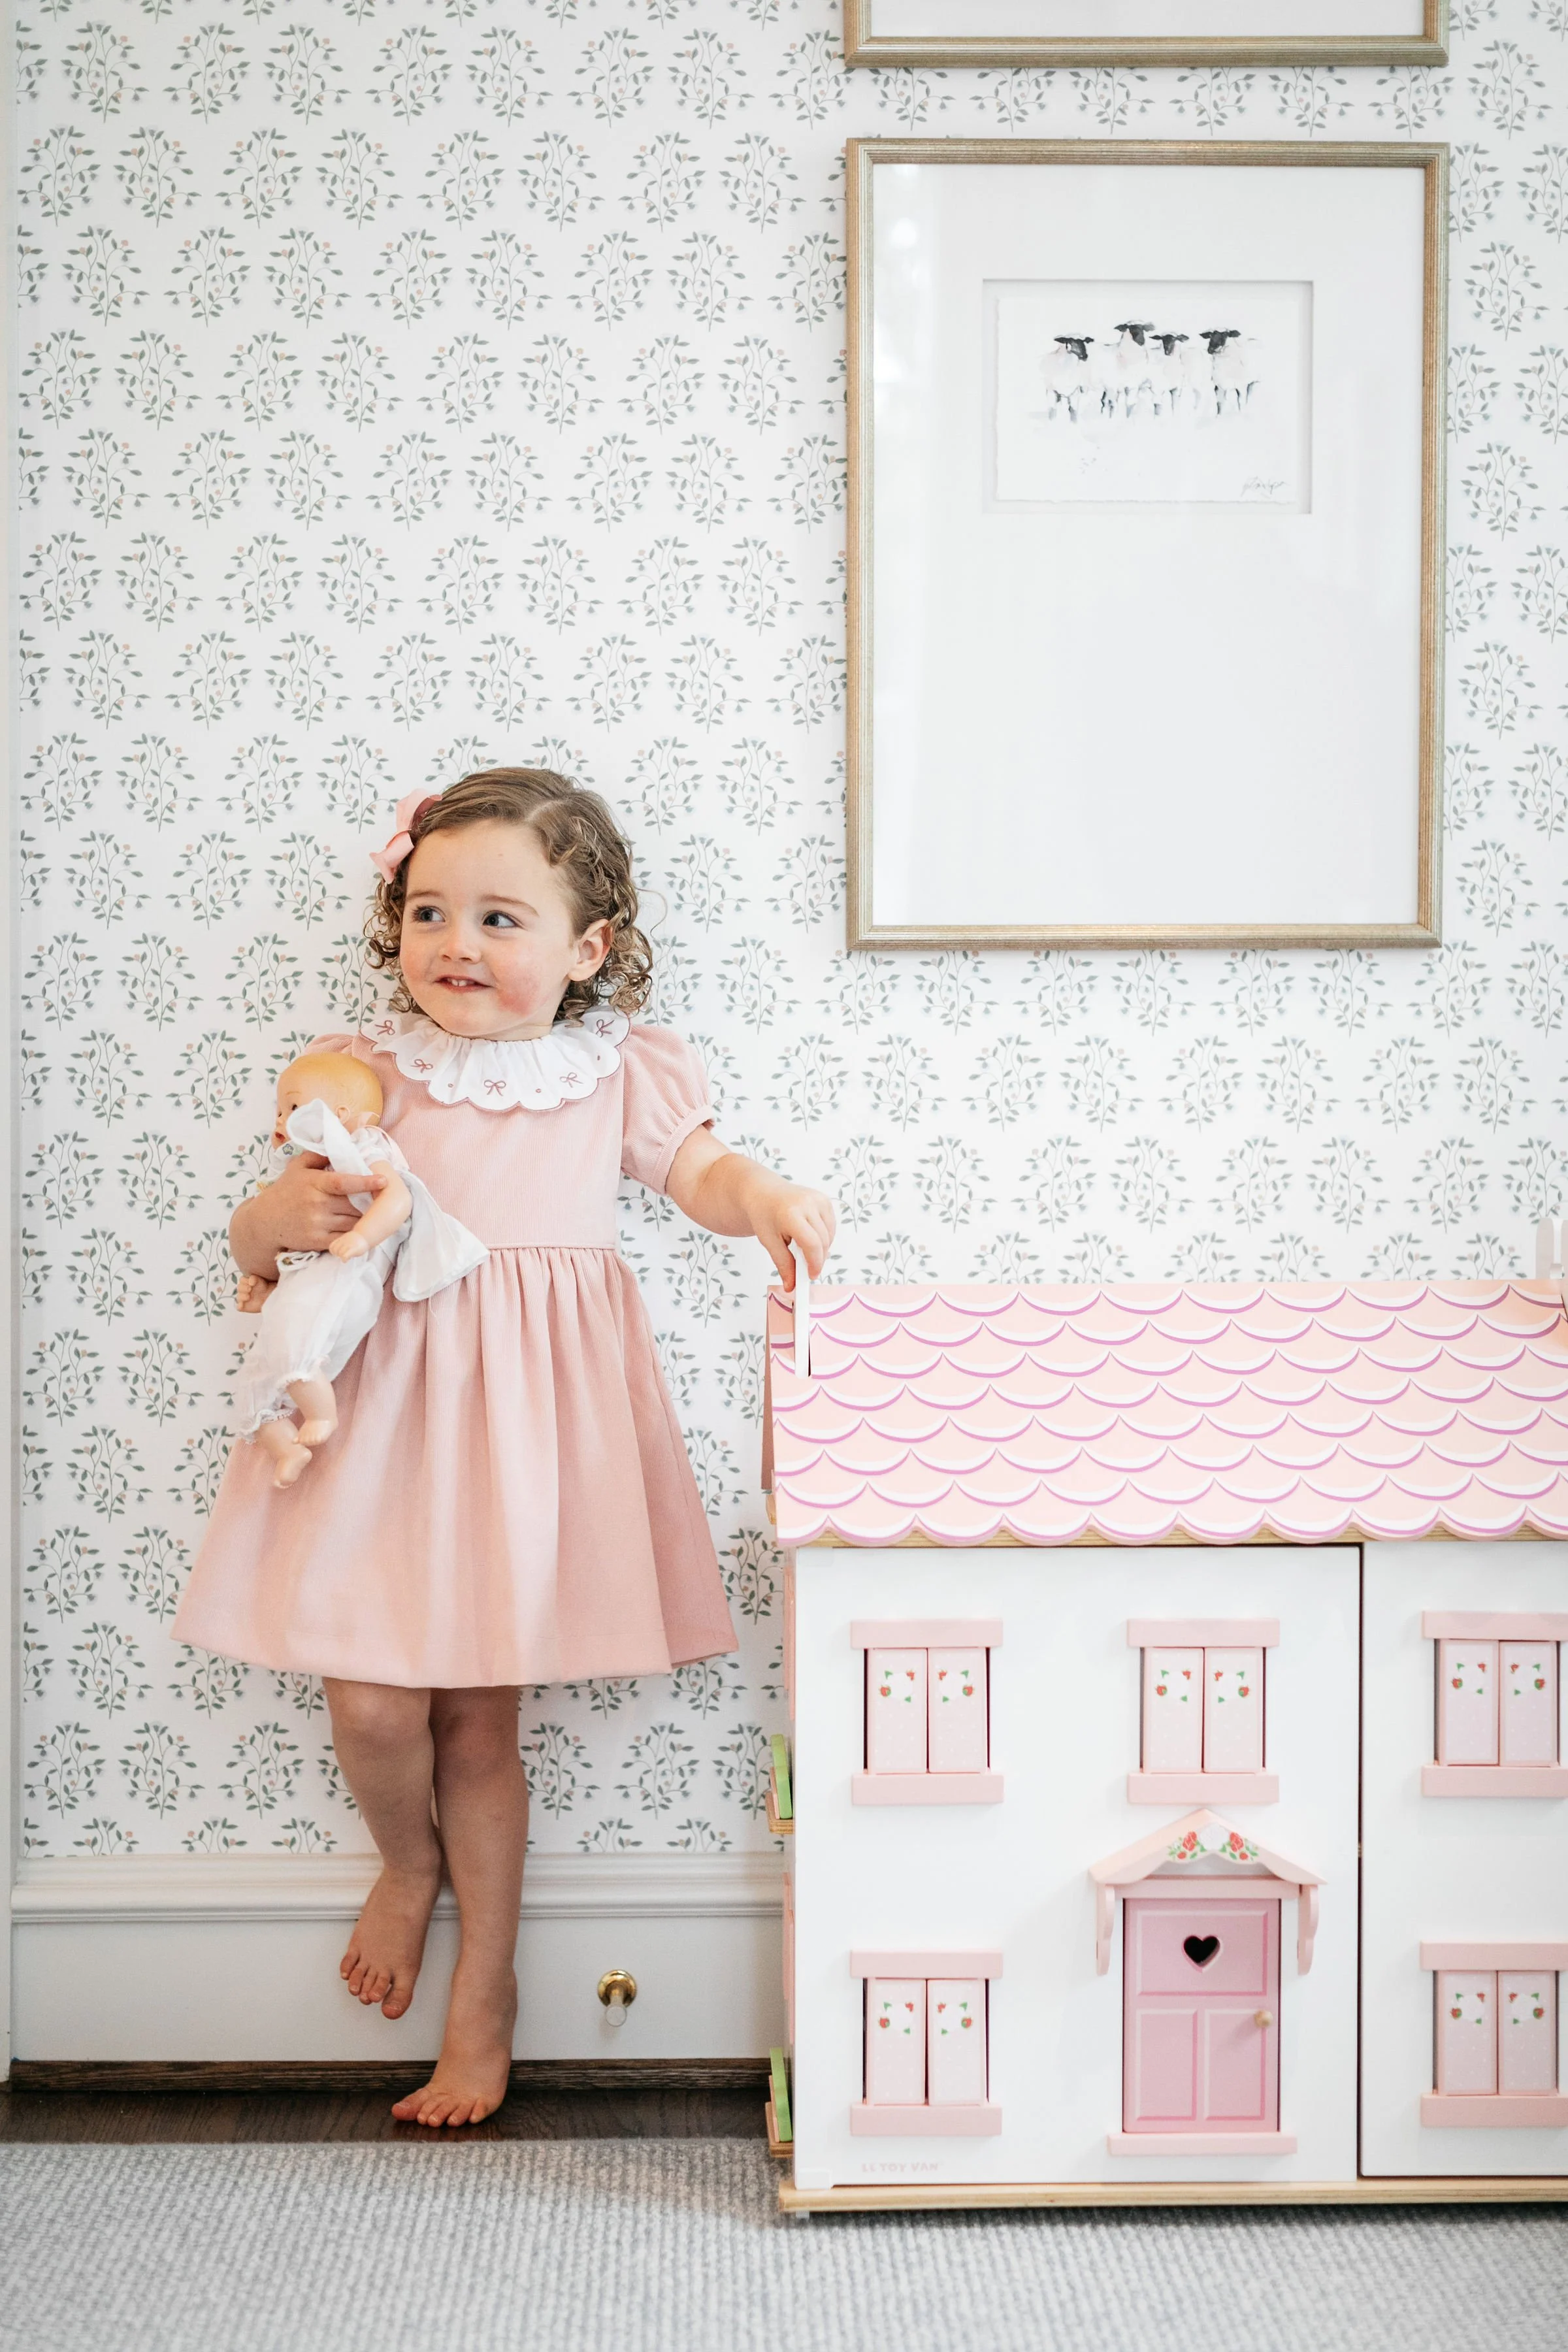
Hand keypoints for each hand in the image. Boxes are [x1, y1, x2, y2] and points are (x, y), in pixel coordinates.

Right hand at [231, 1151, 388, 1275]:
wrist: (265, 1222)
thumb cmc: (285, 1191)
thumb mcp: (297, 1167)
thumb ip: (319, 1155)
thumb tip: (343, 1145)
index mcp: (314, 1183)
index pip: (343, 1182)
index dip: (365, 1181)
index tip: (383, 1180)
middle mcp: (316, 1203)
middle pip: (354, 1204)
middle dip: (371, 1203)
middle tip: (385, 1200)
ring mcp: (317, 1224)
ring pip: (352, 1222)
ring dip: (366, 1219)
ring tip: (376, 1214)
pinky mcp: (317, 1241)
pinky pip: (344, 1238)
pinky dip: (356, 1235)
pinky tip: (362, 1230)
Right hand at [235, 1273, 273, 1313]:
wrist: (271, 1297)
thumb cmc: (266, 1288)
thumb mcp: (261, 1281)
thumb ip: (255, 1278)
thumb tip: (251, 1281)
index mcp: (247, 1282)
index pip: (242, 1280)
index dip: (245, 1281)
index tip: (252, 1283)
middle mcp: (244, 1290)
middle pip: (239, 1287)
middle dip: (243, 1288)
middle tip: (250, 1289)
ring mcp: (244, 1298)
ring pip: (238, 1297)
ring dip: (242, 1296)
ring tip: (249, 1297)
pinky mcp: (245, 1306)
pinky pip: (239, 1307)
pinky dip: (240, 1306)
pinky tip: (243, 1305)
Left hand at [751, 1179, 834, 1287]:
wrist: (763, 1192)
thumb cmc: (763, 1215)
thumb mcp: (768, 1241)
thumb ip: (783, 1264)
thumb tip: (791, 1286)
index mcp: (791, 1213)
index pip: (812, 1244)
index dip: (814, 1263)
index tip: (810, 1275)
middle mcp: (807, 1203)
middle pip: (823, 1241)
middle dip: (817, 1258)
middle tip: (805, 1267)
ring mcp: (818, 1199)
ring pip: (829, 1235)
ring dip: (821, 1248)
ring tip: (802, 1247)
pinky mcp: (824, 1199)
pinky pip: (831, 1226)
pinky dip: (824, 1236)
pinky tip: (809, 1236)